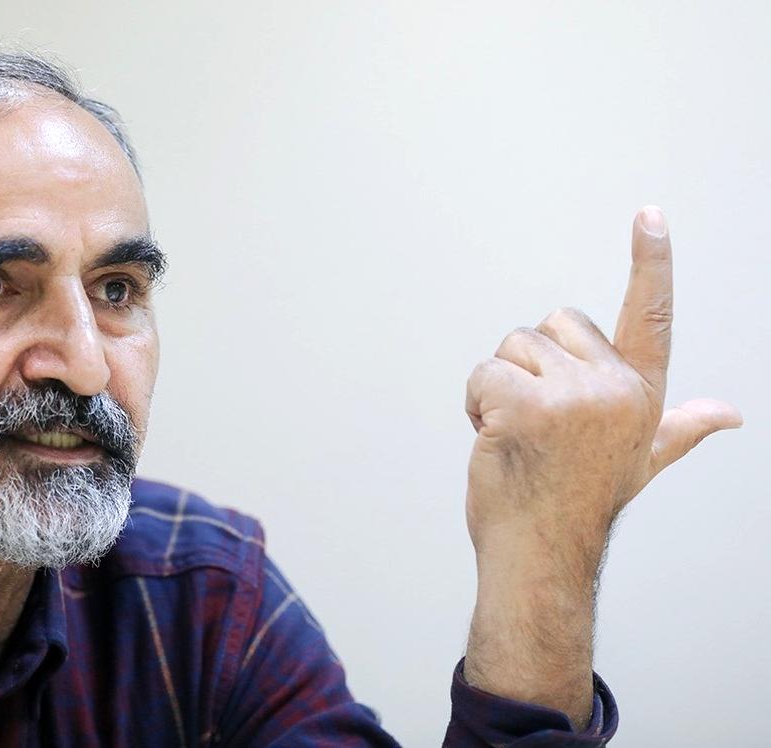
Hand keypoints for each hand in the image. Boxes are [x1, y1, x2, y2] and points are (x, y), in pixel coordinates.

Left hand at [461, 206, 741, 726]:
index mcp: (642, 395)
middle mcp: (616, 390)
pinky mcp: (528, 406)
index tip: (649, 214)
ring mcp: (574, 398)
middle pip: (552, 324)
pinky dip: (475, 403)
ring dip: (499, 386)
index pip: (650, 317)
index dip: (651, 263)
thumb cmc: (579, 503)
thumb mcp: (638, 461)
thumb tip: (729, 414)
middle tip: (536, 423)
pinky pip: (483, 374)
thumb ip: (679, 427)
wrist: (540, 555)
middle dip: (531, 365)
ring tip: (515, 436)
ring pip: (512, 347)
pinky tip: (492, 440)